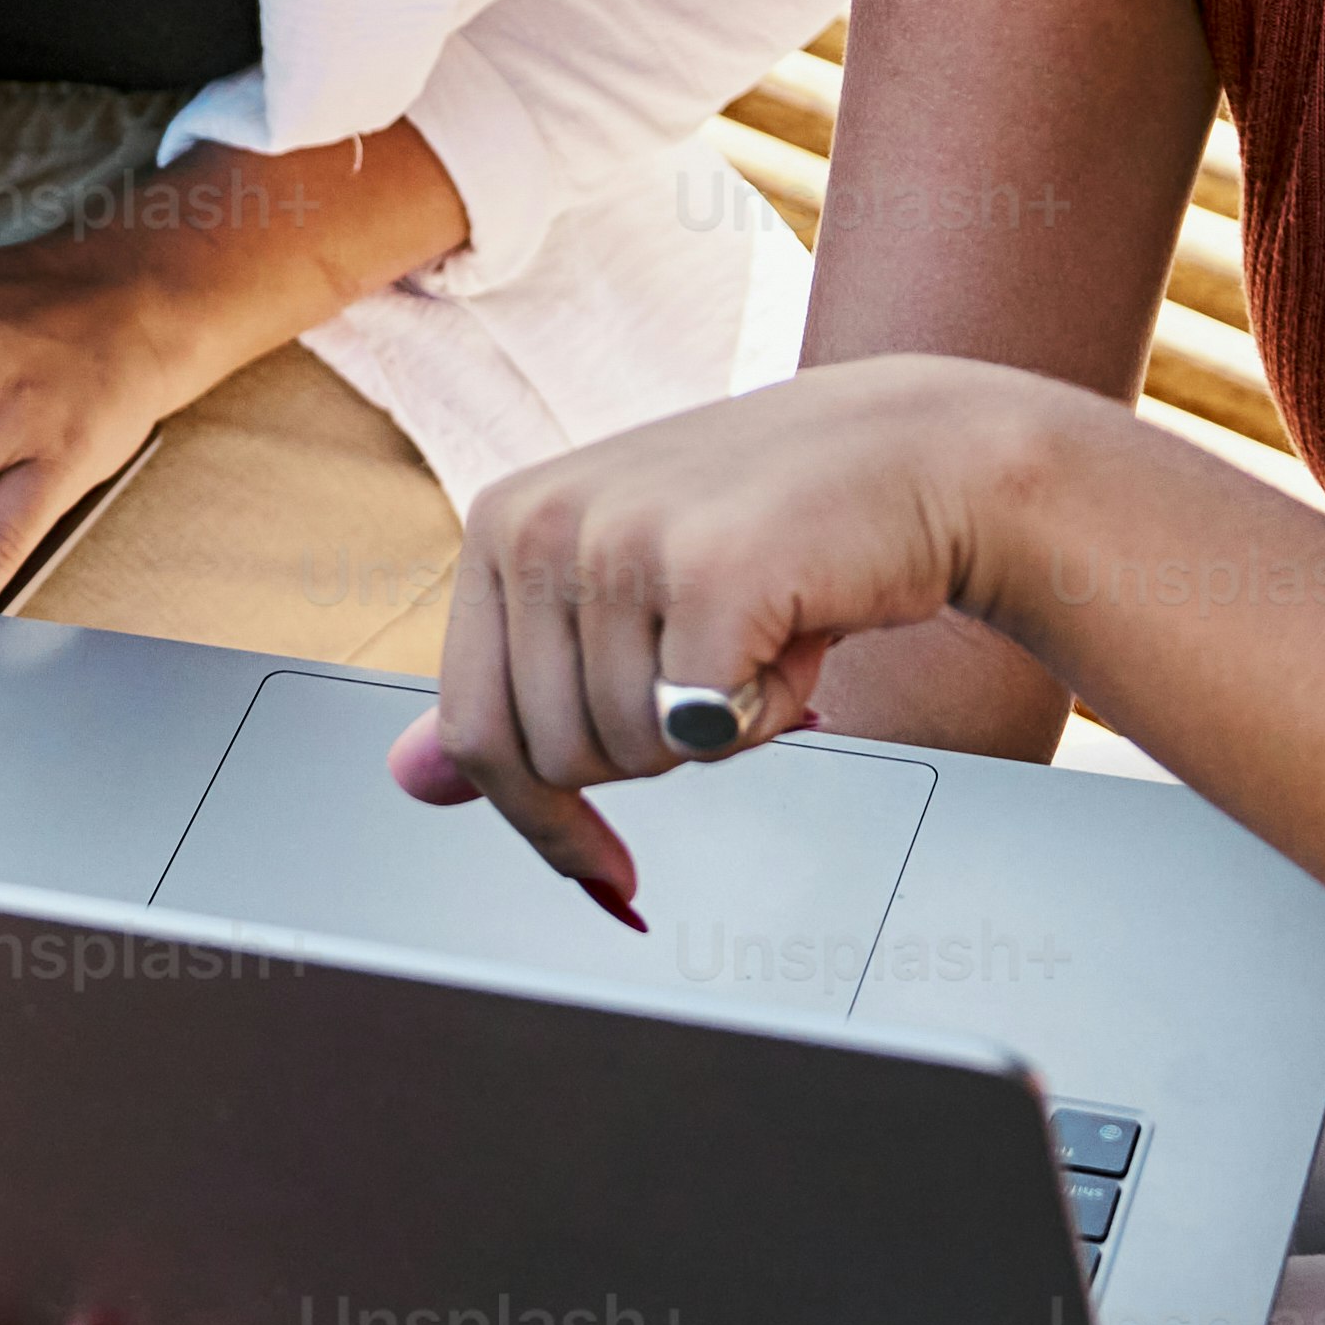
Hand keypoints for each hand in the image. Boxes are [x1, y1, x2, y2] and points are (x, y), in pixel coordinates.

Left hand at [389, 356, 1062, 919]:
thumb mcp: (617, 593)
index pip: (474, 730)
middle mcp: (540, 518)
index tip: (603, 869)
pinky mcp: (708, 569)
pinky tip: (795, 631)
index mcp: (499, 522)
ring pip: (636, 754)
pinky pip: (709, 733)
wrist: (915, 456)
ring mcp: (620, 537)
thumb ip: (516, 685)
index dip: (543, 823)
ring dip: (717, 727)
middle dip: (652, 753)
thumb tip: (409, 780)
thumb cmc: (768, 533)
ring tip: (755, 625)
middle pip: (558, 759)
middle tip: (712, 659)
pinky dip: (771, 714)